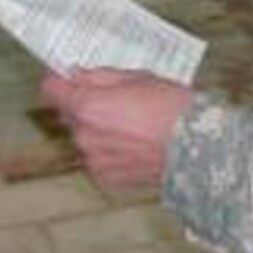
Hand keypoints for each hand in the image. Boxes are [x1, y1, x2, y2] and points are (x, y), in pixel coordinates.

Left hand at [41, 68, 194, 189]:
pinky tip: (135, 143)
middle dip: (85, 105)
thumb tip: (75, 75)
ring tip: (133, 125)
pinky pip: (99, 157)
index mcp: (88, 106)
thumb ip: (99, 77)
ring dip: (99, 129)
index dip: (60, 80)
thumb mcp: (137, 77)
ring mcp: (96, 160)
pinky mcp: (109, 177)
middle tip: (118, 100)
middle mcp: (85, 136)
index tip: (68, 77)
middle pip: (70, 114)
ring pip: (86, 137)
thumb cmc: (173, 110)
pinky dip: (110, 150)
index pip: (52, 90)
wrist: (200, 149)